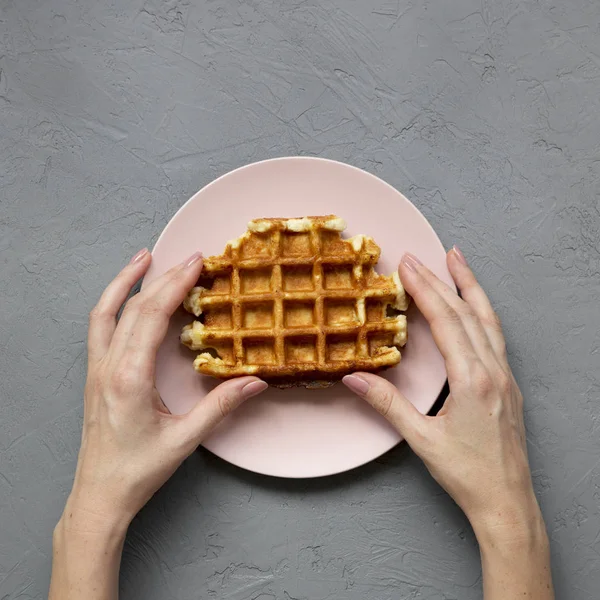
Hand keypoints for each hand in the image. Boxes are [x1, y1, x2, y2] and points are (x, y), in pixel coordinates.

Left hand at [64, 249, 266, 531]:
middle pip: (135, 308)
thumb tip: (255, 381)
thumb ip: (221, 406)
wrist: (100, 493)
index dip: (175, 285)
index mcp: (129, 378)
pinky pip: (99, 327)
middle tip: (190, 258)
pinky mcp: (97, 375)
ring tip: (144, 257)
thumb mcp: (185, 439)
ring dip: (125, 281)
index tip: (195, 264)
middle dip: (163, 278)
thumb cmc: (138, 470)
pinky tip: (126, 295)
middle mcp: (109, 367)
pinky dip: (112, 302)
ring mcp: (98, 369)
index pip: (152, 317)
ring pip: (107, 312)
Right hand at [343, 248, 537, 536]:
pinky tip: (473, 305)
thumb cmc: (467, 474)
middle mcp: (493, 371)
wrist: (507, 501)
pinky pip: (495, 334)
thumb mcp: (421, 439)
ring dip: (470, 286)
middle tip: (418, 256)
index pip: (446, 321)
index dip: (425, 290)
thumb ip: (387, 403)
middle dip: (440, 279)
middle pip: (466, 312)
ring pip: (488, 319)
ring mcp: (505, 376)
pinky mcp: (507, 384)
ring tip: (457, 259)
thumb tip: (354, 377)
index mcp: (473, 380)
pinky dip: (482, 310)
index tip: (408, 265)